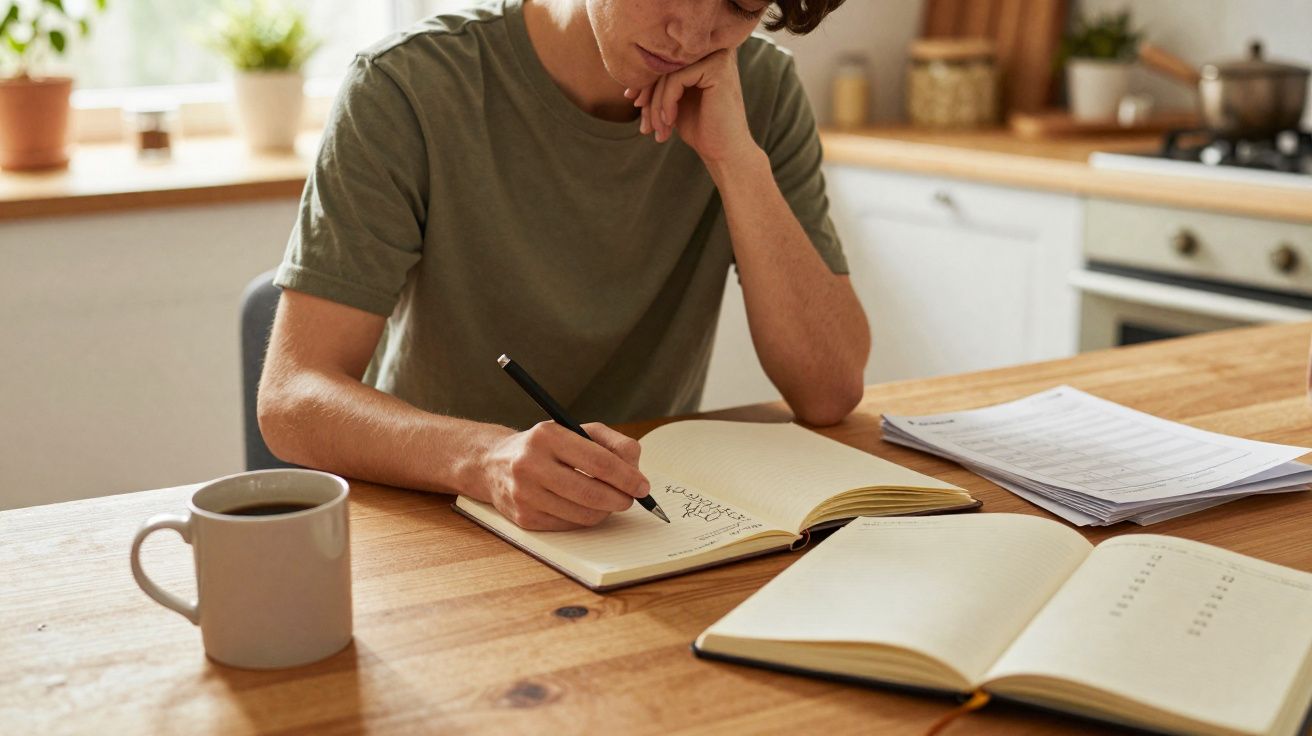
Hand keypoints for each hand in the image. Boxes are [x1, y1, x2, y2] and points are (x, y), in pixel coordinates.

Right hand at [472, 421, 649, 530]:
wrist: (493, 463)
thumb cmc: (544, 446)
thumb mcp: (576, 430)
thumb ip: (612, 443)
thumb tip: (635, 469)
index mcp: (547, 436)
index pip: (597, 461)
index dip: (626, 477)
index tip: (642, 486)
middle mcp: (530, 464)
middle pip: (590, 493)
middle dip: (620, 499)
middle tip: (631, 498)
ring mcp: (524, 494)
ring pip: (582, 514)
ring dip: (605, 511)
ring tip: (609, 501)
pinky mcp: (524, 518)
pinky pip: (569, 526)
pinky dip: (585, 519)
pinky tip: (584, 507)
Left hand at [625, 48, 761, 167]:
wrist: (725, 152)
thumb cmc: (700, 129)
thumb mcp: (672, 103)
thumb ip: (658, 85)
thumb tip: (628, 76)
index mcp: (703, 56)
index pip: (663, 61)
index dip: (644, 82)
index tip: (633, 102)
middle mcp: (712, 50)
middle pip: (664, 64)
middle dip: (648, 95)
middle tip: (645, 124)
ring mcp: (717, 56)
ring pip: (668, 72)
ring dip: (656, 104)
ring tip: (658, 129)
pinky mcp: (717, 68)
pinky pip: (676, 79)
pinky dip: (666, 102)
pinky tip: (669, 122)